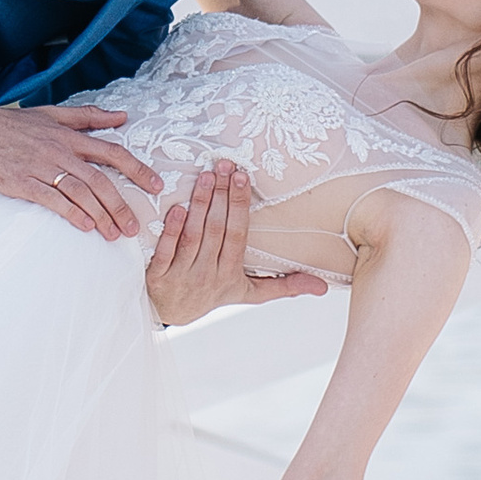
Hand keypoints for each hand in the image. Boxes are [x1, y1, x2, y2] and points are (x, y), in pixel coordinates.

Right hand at [0, 92, 159, 237]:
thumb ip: (87, 116)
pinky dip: (71, 213)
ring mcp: (41, 167)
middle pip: (100, 180)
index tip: (156, 186)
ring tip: (115, 235)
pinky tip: (85, 226)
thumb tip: (122, 116)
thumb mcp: (51, 113)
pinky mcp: (22, 182)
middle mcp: (60, 151)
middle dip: (121, 205)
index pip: (112, 152)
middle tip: (135, 228)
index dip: (137, 169)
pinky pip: (52, 199)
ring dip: (101, 215)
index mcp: (68, 136)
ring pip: (80, 193)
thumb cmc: (10, 122)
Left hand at [145, 161, 330, 326]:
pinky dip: (171, 229)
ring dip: (199, 204)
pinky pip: (167, 250)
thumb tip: (322, 288)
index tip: (242, 178)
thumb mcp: (249, 293)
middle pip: (217, 230)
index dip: (239, 206)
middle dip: (221, 196)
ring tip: (204, 175)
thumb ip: (283, 287)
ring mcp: (182, 276)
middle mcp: (208, 275)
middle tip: (223, 165)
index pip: (238, 235)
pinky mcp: (158, 277)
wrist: (170, 314)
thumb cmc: (212, 295)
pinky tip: (177, 207)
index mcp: (231, 274)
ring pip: (193, 236)